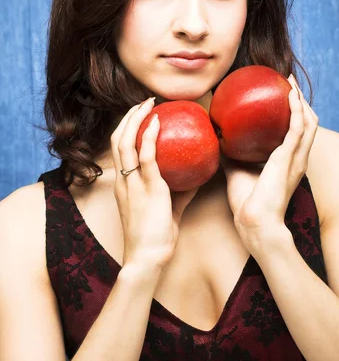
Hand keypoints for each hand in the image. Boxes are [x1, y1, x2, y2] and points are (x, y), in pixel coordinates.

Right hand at [111, 97, 198, 269]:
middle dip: (129, 117)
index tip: (141, 115)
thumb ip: (181, 193)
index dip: (127, 129)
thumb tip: (199, 177)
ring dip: (136, 118)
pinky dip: (149, 135)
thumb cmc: (156, 238)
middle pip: (117, 139)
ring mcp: (132, 183)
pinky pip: (146, 155)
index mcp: (124, 185)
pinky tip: (157, 121)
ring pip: (125, 142)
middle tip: (144, 102)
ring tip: (148, 103)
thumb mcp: (168, 210)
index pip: (119, 149)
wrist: (148, 258)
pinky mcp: (147, 187)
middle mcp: (123, 180)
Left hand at [221, 74, 318, 255]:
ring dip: (301, 100)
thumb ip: (232, 155)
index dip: (294, 113)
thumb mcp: (237, 171)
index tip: (282, 95)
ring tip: (290, 82)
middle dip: (301, 101)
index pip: (298, 132)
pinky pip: (297, 128)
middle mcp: (297, 158)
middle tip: (287, 82)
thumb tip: (217, 139)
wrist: (255, 222)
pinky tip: (289, 95)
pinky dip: (296, 109)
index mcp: (288, 162)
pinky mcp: (289, 157)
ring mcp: (296, 157)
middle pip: (308, 122)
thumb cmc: (247, 202)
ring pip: (308, 122)